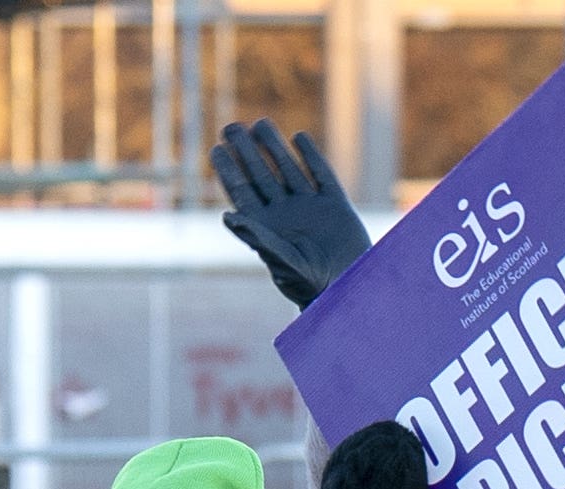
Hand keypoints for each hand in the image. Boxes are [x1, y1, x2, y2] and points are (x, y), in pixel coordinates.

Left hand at [210, 120, 369, 309]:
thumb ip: (257, 237)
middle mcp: (285, 214)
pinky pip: (321, 175)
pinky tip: (299, 138)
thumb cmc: (309, 284)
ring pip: (288, 170)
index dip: (229, 171)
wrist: (348, 288)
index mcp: (266, 228)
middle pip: (260, 176)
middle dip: (246, 152)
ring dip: (274, 147)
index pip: (242, 193)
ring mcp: (309, 207)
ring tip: (260, 124)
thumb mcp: (280, 261)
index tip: (216, 149)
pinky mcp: (335, 205)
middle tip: (230, 128)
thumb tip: (228, 216)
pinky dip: (310, 157)